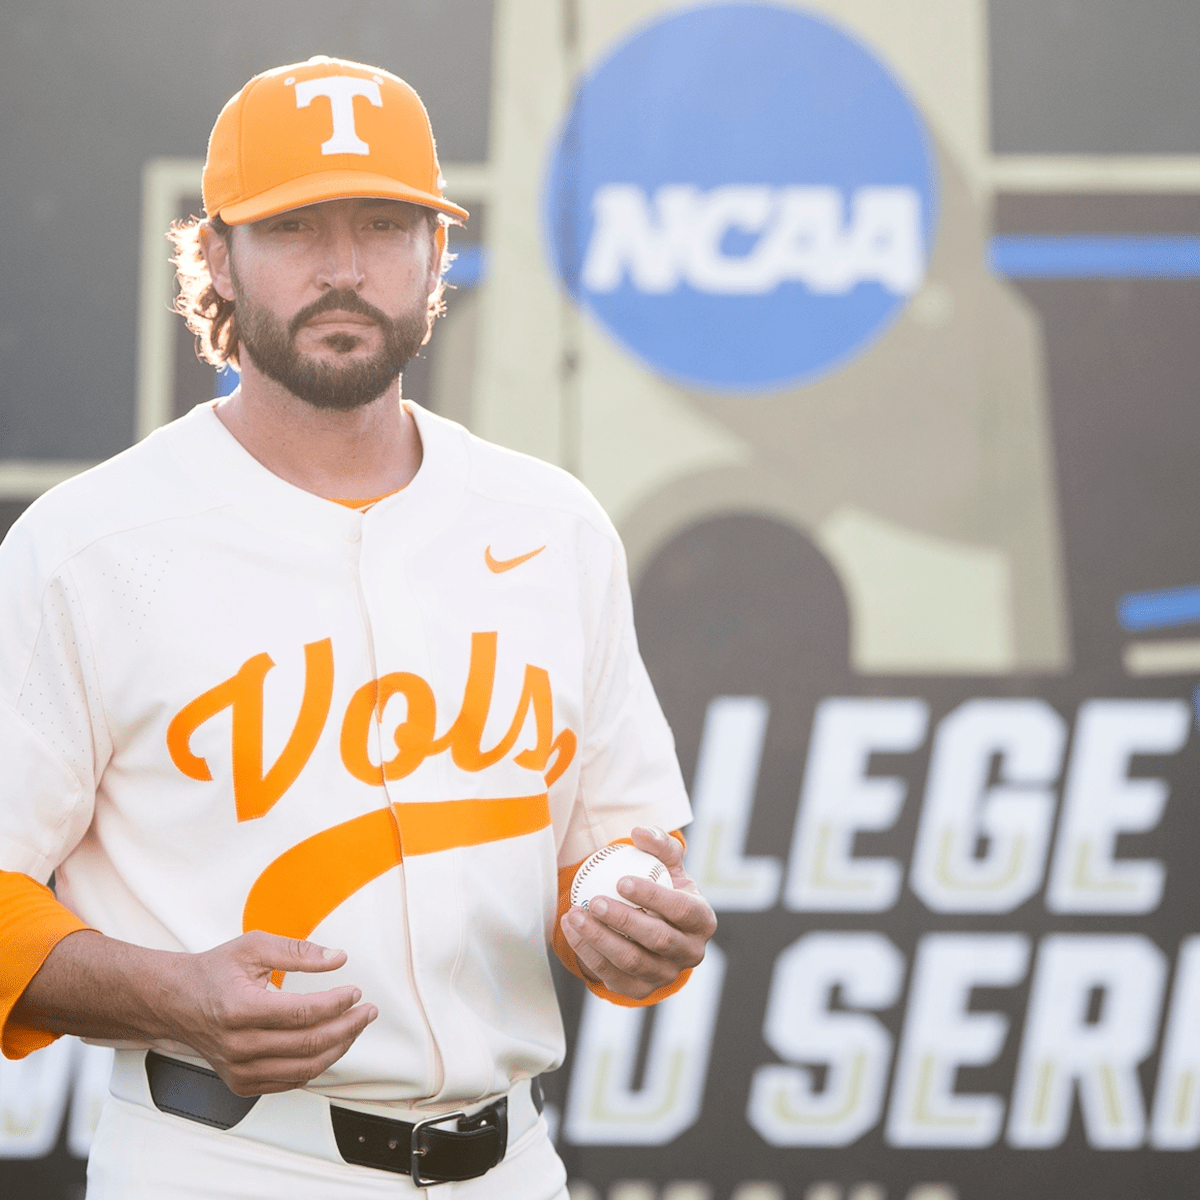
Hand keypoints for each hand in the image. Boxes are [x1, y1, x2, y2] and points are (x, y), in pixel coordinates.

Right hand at [162, 931, 377, 1095]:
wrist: (175, 1002)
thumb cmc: (213, 972)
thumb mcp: (253, 946)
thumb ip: (298, 950)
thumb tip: (338, 958)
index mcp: (240, 1009)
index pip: (302, 1013)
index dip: (336, 1003)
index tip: (355, 991)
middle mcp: (238, 1046)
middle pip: (309, 1044)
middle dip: (348, 1027)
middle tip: (367, 1011)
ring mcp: (239, 1070)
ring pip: (304, 1068)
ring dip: (338, 1047)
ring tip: (356, 1026)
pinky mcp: (241, 1083)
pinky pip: (290, 1081)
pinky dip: (316, 1064)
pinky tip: (331, 1044)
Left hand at [560, 826, 716, 1000]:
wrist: (653, 924)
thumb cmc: (664, 888)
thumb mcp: (668, 864)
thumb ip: (660, 844)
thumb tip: (639, 832)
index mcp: (702, 921)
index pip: (682, 911)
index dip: (654, 897)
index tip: (622, 881)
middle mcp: (690, 952)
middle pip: (657, 939)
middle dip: (623, 920)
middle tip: (594, 901)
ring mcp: (666, 975)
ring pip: (632, 961)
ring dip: (599, 938)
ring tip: (575, 915)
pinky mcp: (641, 990)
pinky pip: (612, 976)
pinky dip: (589, 954)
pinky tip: (571, 931)